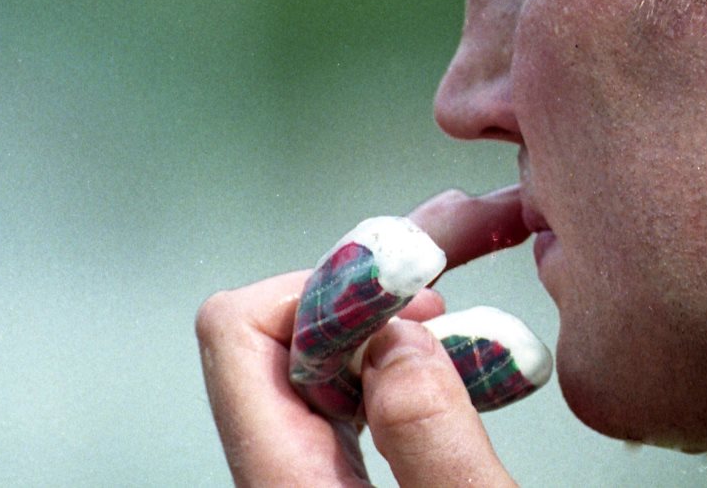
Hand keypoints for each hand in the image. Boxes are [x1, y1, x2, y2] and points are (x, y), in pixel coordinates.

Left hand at [196, 187, 531, 486]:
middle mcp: (283, 468)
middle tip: (456, 242)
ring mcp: (310, 472)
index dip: (326, 284)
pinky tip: (462, 346)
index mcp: (284, 478)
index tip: (408, 280)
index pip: (239, 327)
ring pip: (331, 355)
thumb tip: (399, 335)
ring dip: (398, 312)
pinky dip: (409, 354)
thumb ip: (430, 438)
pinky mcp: (344, 478)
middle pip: (289, 327)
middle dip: (377, 281)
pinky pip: (360, 391)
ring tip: (466, 267)